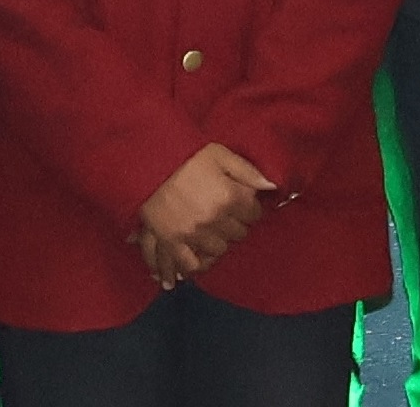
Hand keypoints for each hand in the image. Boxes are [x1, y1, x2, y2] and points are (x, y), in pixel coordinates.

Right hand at [133, 142, 278, 282]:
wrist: (147, 163)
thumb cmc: (185, 156)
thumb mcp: (220, 154)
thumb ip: (248, 171)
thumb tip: (272, 186)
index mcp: (229, 197)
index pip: (254, 214)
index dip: (250, 208)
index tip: (243, 204)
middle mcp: (214, 220)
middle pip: (238, 234)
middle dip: (235, 224)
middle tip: (228, 216)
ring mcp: (193, 234)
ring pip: (218, 250)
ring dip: (218, 242)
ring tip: (213, 233)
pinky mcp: (172, 242)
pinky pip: (189, 264)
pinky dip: (195, 266)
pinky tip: (199, 263)